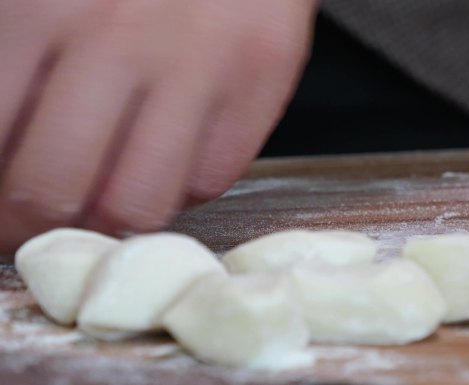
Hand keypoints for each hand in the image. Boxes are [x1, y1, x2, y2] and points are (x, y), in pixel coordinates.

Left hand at [0, 0, 316, 252]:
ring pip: (141, 202)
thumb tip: (6, 157)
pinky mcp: (262, 78)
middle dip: (36, 230)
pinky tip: (173, 159)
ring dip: (115, 222)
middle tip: (42, 227)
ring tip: (110, 202)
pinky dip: (185, 187)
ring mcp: (200, 61)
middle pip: (56, 189)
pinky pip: (213, 179)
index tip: (2, 217)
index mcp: (42, 6)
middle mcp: (120, 36)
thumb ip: (16, 66)